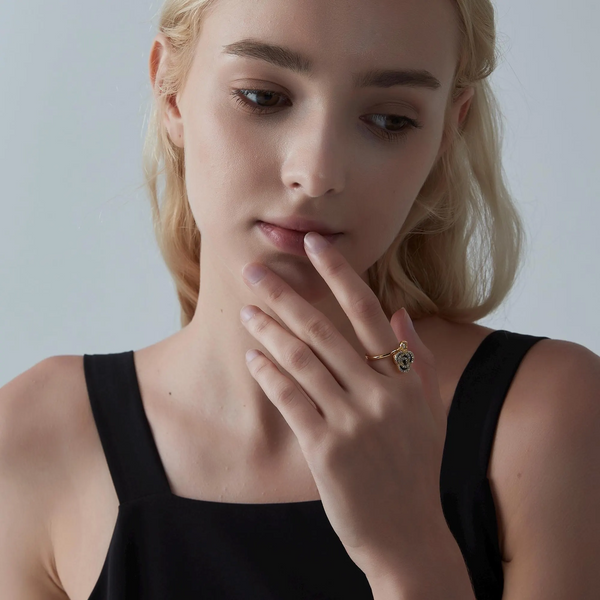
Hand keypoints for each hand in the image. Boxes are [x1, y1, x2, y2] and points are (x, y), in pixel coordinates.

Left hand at [239, 232, 448, 580]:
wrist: (407, 535)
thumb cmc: (415, 470)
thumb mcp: (429, 413)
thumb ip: (417, 361)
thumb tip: (400, 313)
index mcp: (404, 379)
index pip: (367, 311)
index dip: (338, 273)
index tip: (313, 244)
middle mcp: (379, 394)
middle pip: (324, 329)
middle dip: (286, 293)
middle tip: (255, 269)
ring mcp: (352, 422)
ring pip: (302, 360)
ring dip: (269, 330)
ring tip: (246, 310)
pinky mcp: (326, 450)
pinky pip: (290, 400)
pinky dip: (269, 375)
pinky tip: (251, 357)